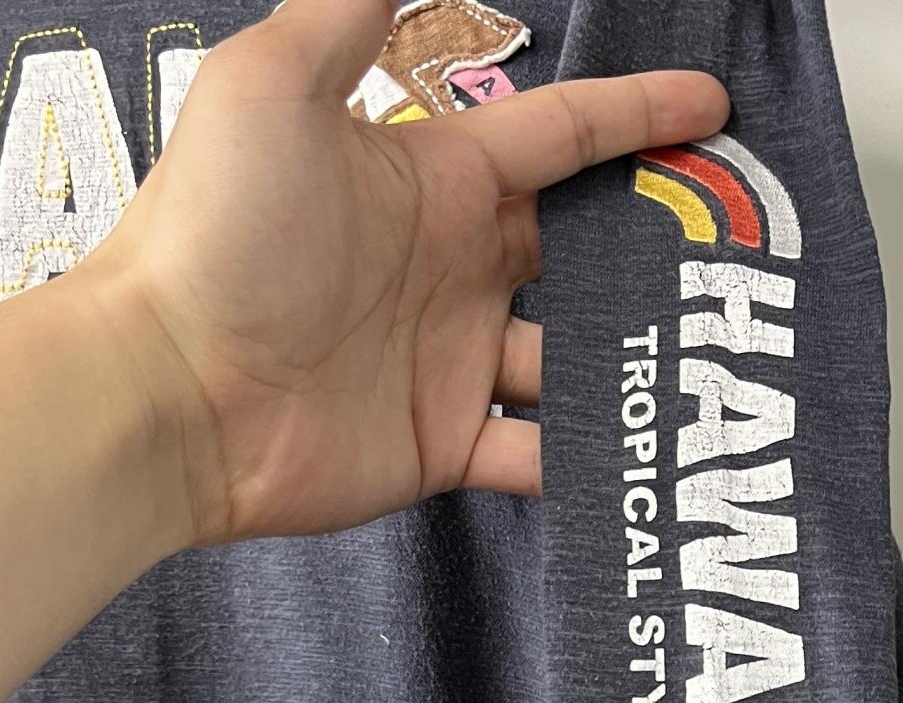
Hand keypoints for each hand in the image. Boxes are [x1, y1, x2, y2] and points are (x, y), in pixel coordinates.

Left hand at [76, 0, 727, 546]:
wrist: (173, 390)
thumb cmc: (219, 231)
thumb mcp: (274, 83)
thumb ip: (352, 10)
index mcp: (436, 181)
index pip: (559, 138)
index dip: (635, 118)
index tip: (711, 110)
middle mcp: (459, 269)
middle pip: (584, 252)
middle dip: (653, 251)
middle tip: (729, 259)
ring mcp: (459, 361)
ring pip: (578, 359)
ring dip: (633, 360)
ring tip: (703, 368)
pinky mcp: (449, 445)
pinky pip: (539, 453)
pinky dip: (588, 458)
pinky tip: (641, 452)